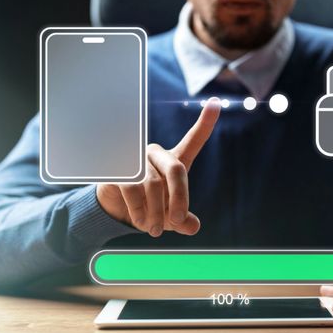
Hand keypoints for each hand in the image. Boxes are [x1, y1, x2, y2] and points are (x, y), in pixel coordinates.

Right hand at [96, 97, 220, 236]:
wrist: (116, 212)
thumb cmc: (150, 209)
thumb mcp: (169, 218)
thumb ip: (183, 221)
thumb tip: (193, 226)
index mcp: (174, 161)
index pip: (193, 139)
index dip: (205, 122)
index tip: (216, 103)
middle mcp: (157, 155)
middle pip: (176, 169)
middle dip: (179, 199)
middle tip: (177, 221)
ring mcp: (136, 159)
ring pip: (152, 184)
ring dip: (155, 211)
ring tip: (155, 229)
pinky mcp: (118, 168)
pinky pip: (132, 188)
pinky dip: (139, 209)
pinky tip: (141, 221)